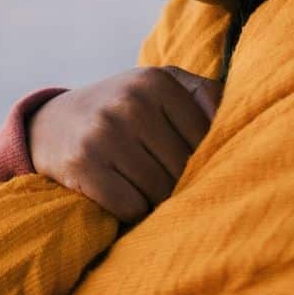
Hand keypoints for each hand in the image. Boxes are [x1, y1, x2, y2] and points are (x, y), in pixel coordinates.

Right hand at [27, 66, 222, 222]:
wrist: (49, 124)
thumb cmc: (121, 109)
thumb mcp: (156, 86)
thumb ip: (203, 94)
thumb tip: (244, 120)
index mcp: (156, 81)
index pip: (206, 140)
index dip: (203, 163)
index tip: (191, 168)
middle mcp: (130, 103)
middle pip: (184, 169)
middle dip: (180, 185)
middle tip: (169, 186)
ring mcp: (104, 133)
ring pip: (160, 192)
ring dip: (156, 202)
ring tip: (145, 190)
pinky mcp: (83, 164)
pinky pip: (131, 208)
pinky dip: (132, 213)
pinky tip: (121, 197)